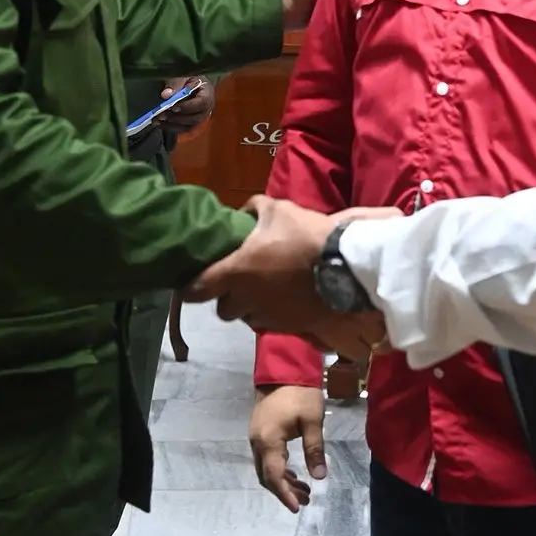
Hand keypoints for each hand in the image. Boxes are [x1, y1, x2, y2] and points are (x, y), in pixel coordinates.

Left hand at [153, 77, 213, 135]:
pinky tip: (159, 123)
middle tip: (161, 115)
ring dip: (171, 124)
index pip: (202, 103)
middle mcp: (206, 109)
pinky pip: (182, 129)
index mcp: (208, 94)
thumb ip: (175, 84)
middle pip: (194, 118)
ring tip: (157, 120)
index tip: (174, 107)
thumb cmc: (189, 78)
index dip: (188, 107)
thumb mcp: (183, 76)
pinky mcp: (191, 123)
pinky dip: (170, 127)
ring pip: (188, 126)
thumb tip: (165, 95)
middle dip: (176, 118)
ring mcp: (199, 117)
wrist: (191, 83)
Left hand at [190, 196, 390, 355]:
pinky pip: (273, 324)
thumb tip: (242, 212)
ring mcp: (269, 316)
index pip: (197, 290)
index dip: (190, 289)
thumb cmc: (305, 236)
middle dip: (228, 299)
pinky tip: (287, 299)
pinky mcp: (290, 327)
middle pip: (224, 311)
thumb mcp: (278, 210)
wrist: (345, 267)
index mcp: (235, 272)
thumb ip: (254, 209)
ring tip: (266, 291)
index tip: (192, 285)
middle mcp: (246, 300)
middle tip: (240, 283)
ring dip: (252, 308)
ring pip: (249, 319)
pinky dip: (274, 314)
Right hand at [249, 384, 326, 512]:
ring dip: (283, 481)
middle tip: (306, 500)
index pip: (274, 475)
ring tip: (305, 490)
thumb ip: (314, 449)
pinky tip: (294, 473)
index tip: (298, 507)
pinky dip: (280, 468)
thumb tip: (320, 477)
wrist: (283, 368)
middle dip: (285, 490)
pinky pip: (267, 458)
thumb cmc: (300, 393)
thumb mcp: (312, 420)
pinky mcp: (260, 432)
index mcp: (268, 440)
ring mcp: (256, 437)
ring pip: (266, 468)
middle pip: (267, 476)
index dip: (285, 494)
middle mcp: (257, 442)